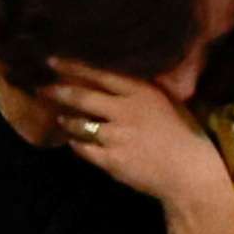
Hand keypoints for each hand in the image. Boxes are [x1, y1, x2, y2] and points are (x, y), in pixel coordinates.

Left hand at [48, 64, 230, 209]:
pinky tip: (75, 142)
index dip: (73, 66)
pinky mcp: (110, 159)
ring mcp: (116, 135)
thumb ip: (141, 91)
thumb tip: (113, 80)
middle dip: (58, 91)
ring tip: (61, 119)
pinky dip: (76, 144)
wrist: (190, 173)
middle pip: (82, 95)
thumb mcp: (166, 102)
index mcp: (141, 91)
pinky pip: (83, 148)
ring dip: (66, 120)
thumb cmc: (184, 136)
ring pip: (78, 123)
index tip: (53, 60)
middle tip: (42, 88)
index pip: (99, 73)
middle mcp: (126, 109)